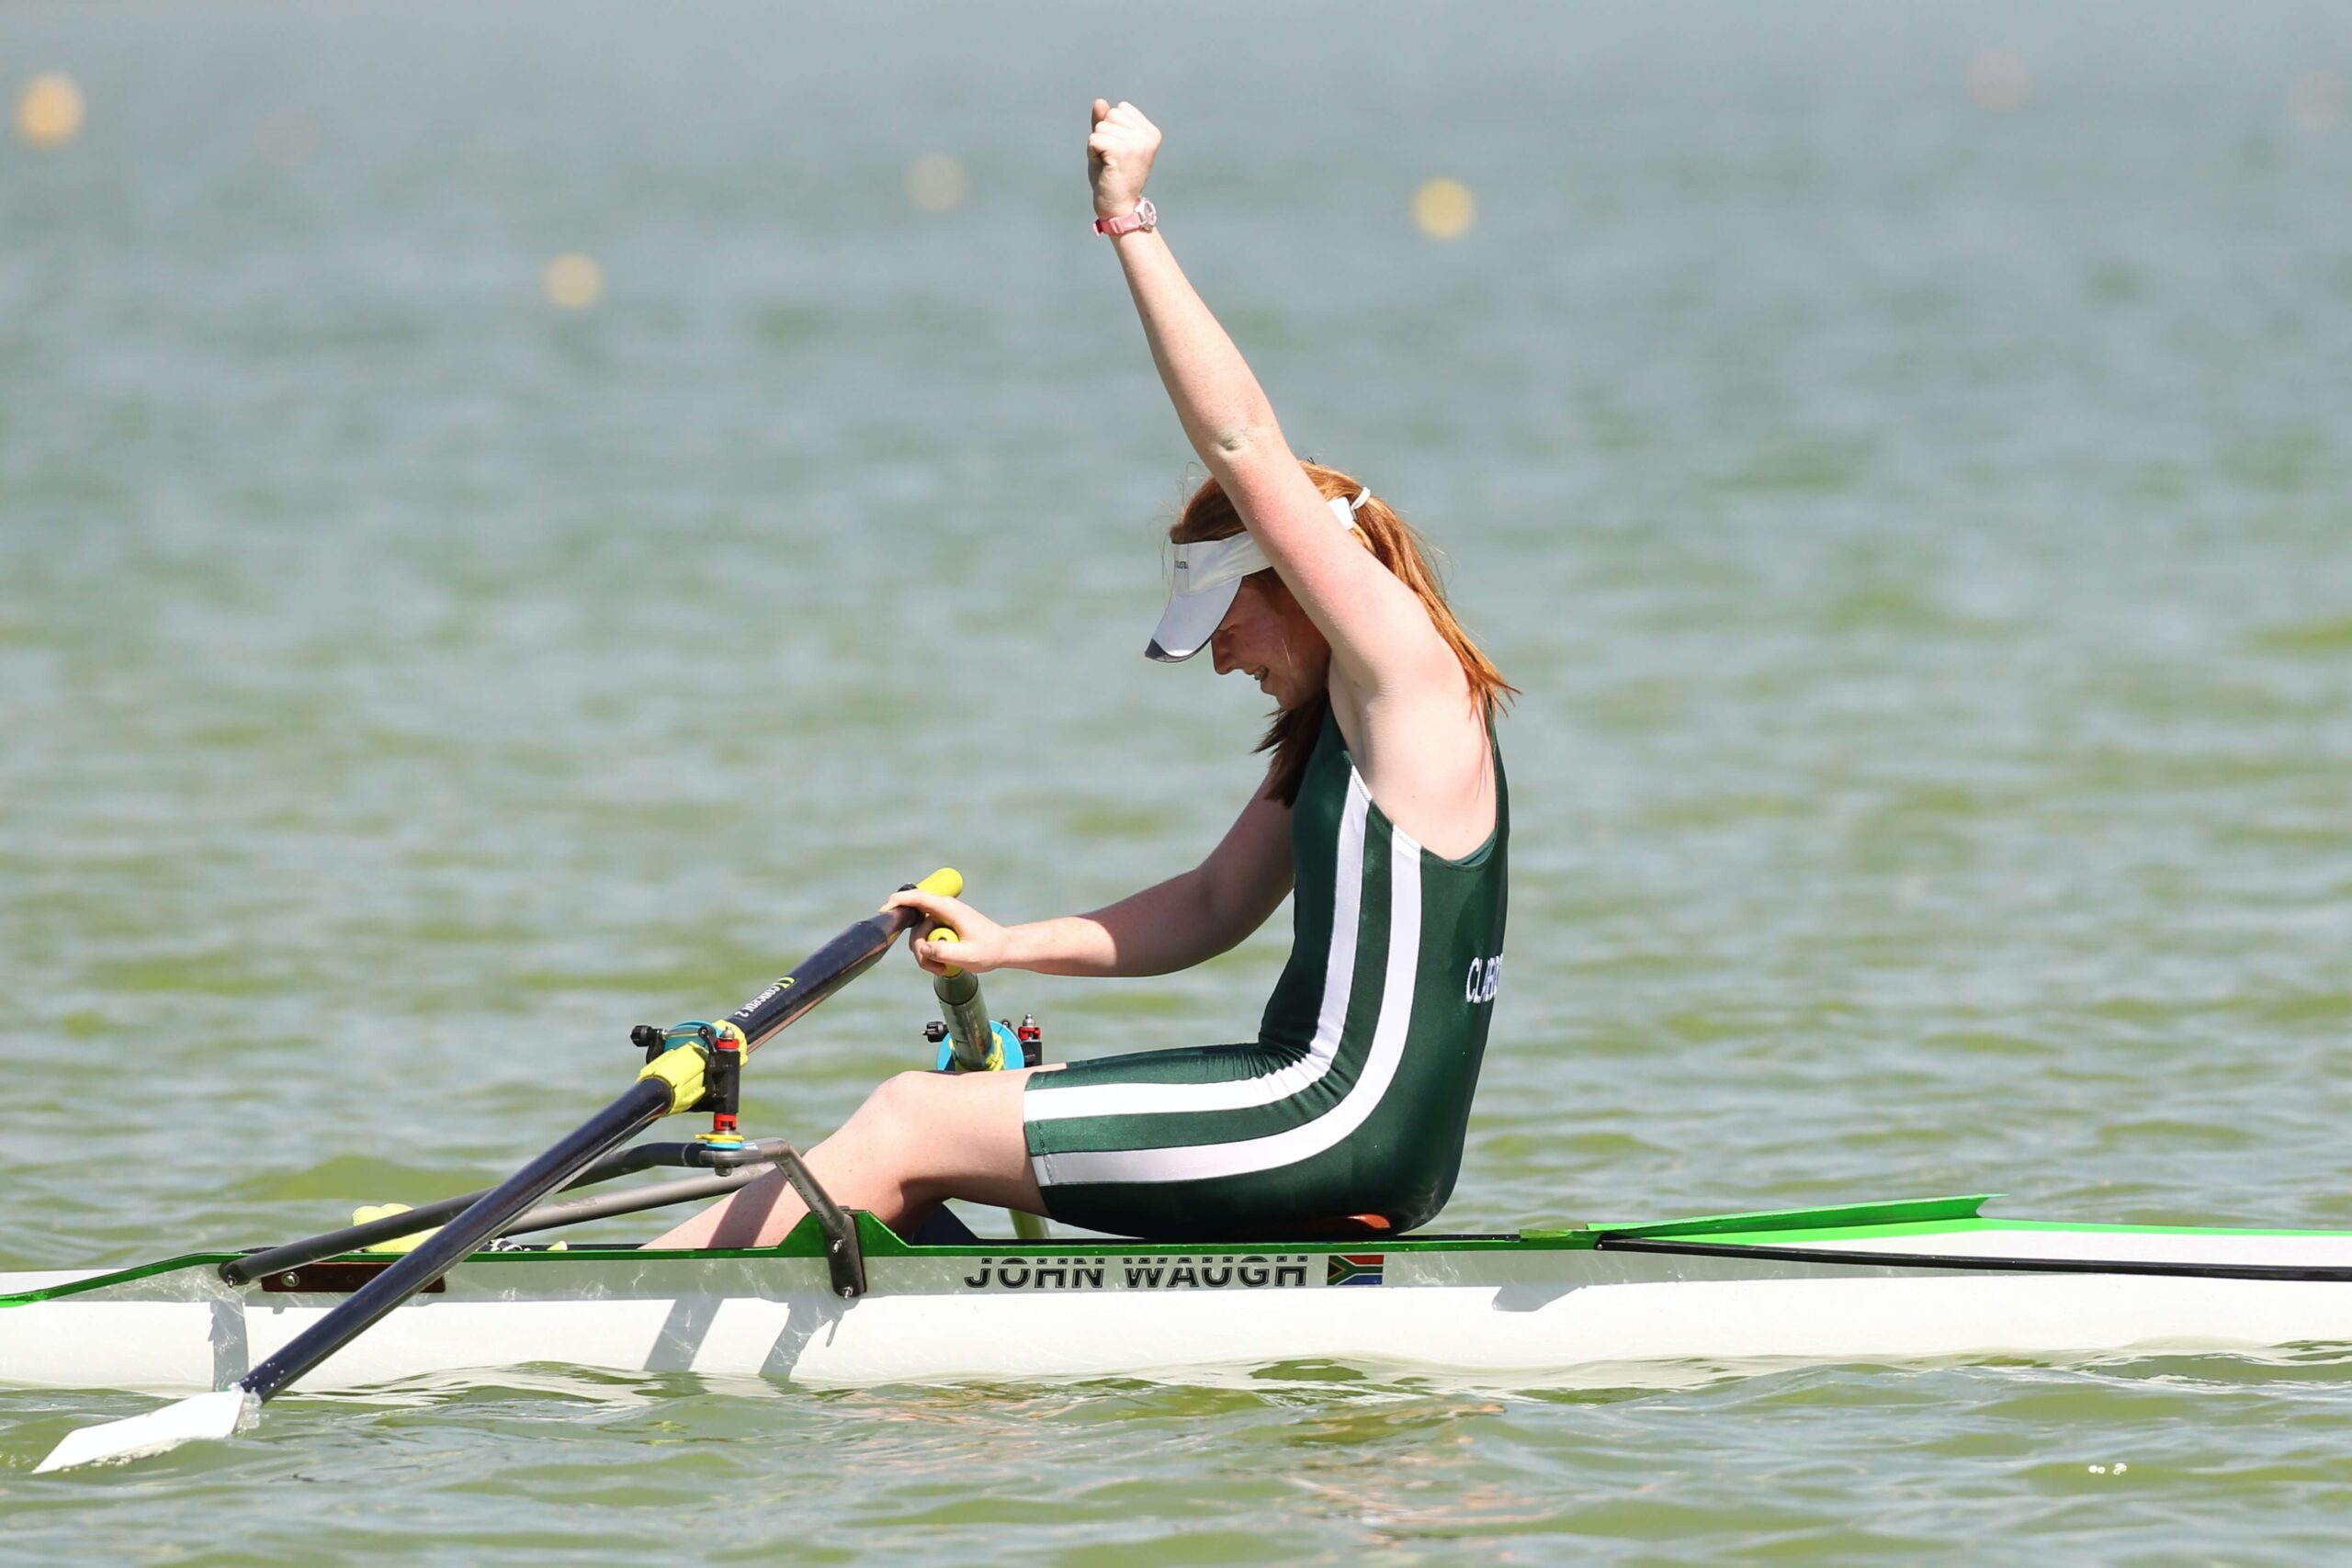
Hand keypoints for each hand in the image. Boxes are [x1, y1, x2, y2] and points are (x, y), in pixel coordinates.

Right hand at [882, 887, 1012, 976]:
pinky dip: (931, 955)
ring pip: (919, 937)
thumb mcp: (967, 955)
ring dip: (926, 956)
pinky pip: (926, 940)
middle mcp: (943, 910)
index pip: (917, 898)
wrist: (1004, 949)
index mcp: (948, 908)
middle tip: (934, 967)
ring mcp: (942, 918)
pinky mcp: (942, 927)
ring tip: (944, 968)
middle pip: (914, 927)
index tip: (885, 911)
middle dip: (919, 949)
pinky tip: (944, 965)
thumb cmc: (990, 950)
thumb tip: (922, 948)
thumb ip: (943, 952)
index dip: (898, 901)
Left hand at [1087, 99, 1160, 219]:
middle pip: (1110, 115)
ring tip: (1109, 164)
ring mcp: (1136, 143)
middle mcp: (1147, 136)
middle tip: (1113, 159)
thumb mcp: (1110, 144)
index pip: (1120, 109)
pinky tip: (1105, 167)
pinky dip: (1092, 153)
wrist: (1120, 207)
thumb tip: (1099, 102)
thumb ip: (1105, 123)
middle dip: (1104, 135)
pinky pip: (1094, 139)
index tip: (1120, 152)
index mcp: (1151, 132)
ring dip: (1098, 146)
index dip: (1112, 128)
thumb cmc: (1114, 177)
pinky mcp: (1121, 151)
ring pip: (1100, 127)